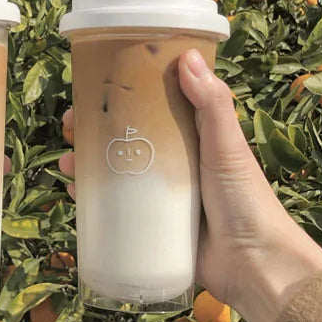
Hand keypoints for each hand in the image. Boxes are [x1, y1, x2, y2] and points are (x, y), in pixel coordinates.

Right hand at [58, 49, 321, 321]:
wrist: (254, 265)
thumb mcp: (227, 146)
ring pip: (116, 169)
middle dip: (95, 128)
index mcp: (193, 136)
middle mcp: (174, 161)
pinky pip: (117, 206)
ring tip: (67, 161)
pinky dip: (94, 198)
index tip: (97, 85)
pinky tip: (75, 194)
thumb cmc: (245, 199)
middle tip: (71, 124)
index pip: (152, 105)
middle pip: (127, 136)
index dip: (123, 94)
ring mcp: (161, 193)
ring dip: (87, 162)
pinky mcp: (153, 223)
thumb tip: (188, 56)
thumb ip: (212, 104)